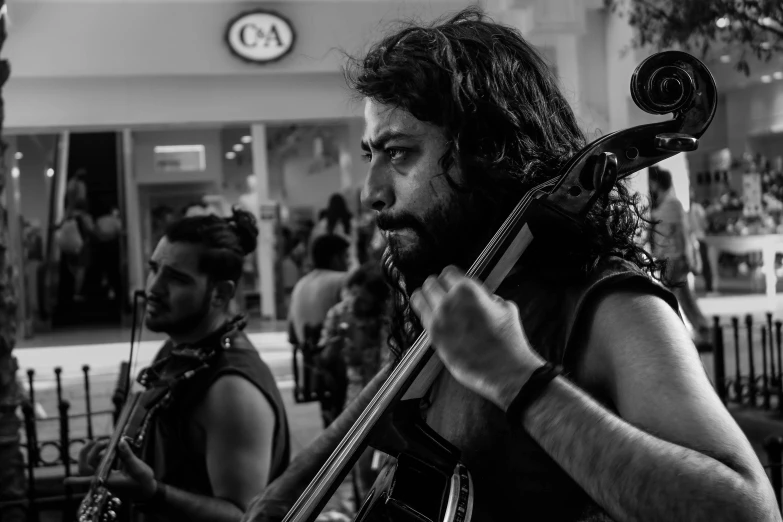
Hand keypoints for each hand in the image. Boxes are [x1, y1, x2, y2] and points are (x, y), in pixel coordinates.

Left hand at [64, 438, 156, 501]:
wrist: (147, 489)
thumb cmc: (142, 482)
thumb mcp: (137, 468)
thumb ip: (128, 455)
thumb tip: (120, 442)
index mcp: (109, 480)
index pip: (89, 480)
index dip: (76, 480)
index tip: (65, 481)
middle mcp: (104, 478)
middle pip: (85, 469)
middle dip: (86, 454)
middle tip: (95, 441)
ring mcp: (105, 475)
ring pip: (90, 465)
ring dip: (93, 452)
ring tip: (104, 441)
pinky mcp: (109, 472)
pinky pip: (98, 462)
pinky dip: (99, 453)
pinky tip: (107, 446)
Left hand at [410, 266, 545, 410]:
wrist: (505, 370)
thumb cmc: (508, 340)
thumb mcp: (504, 307)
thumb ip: (486, 297)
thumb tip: (479, 296)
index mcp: (466, 290)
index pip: (448, 272)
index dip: (453, 276)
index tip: (454, 281)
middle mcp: (448, 302)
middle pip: (430, 283)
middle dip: (438, 286)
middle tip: (444, 292)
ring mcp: (438, 321)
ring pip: (419, 298)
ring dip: (427, 298)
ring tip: (434, 303)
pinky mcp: (433, 338)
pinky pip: (422, 318)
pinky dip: (427, 316)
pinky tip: (437, 319)